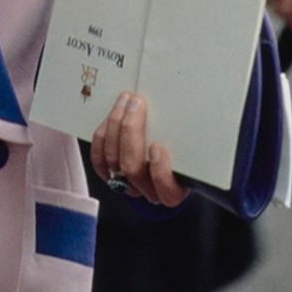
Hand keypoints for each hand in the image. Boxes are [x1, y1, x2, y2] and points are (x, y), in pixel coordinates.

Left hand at [90, 92, 189, 207]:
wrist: (164, 162)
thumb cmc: (180, 153)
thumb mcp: (190, 150)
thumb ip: (187, 138)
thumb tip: (193, 111)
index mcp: (173, 190)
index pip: (167, 190)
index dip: (160, 170)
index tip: (157, 145)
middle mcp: (148, 190)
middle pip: (132, 168)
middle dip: (131, 130)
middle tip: (136, 103)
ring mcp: (126, 184)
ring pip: (113, 160)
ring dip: (115, 124)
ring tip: (124, 101)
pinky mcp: (109, 174)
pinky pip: (99, 160)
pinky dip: (101, 137)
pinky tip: (109, 118)